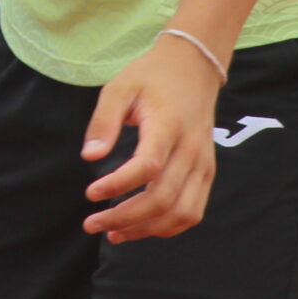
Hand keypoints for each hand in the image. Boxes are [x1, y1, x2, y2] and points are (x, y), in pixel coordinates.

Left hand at [81, 36, 223, 241]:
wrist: (194, 66)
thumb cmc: (152, 76)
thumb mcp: (120, 87)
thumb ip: (104, 121)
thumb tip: (89, 157)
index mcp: (169, 126)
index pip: (147, 167)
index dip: (117, 186)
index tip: (90, 193)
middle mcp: (191, 149)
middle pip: (163, 199)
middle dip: (125, 218)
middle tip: (92, 222)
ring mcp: (204, 163)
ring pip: (181, 213)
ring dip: (146, 229)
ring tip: (114, 232)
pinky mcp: (207, 172)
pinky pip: (193, 211)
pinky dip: (168, 227)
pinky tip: (141, 226)